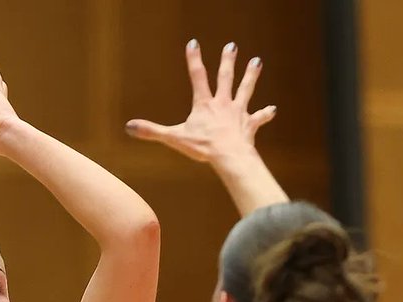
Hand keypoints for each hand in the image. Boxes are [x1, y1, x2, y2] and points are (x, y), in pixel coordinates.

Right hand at [125, 41, 276, 163]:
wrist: (229, 157)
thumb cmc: (203, 148)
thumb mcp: (174, 138)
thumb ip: (152, 131)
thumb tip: (129, 127)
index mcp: (204, 104)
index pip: (197, 76)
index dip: (194, 59)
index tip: (194, 43)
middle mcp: (223, 104)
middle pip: (226, 78)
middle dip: (228, 61)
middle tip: (232, 46)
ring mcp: (238, 113)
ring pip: (245, 90)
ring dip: (251, 76)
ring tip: (257, 62)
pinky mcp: (249, 125)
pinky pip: (258, 118)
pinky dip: (265, 114)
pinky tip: (272, 110)